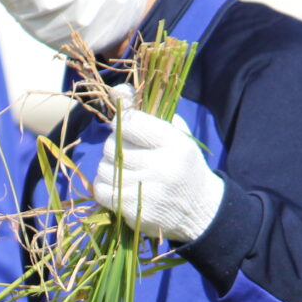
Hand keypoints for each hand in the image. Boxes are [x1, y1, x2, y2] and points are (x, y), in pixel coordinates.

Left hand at [91, 84, 224, 242]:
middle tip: (126, 152)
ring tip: (124, 170)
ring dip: (108, 167)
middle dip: (114, 146)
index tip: (126, 128)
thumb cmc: (182, 164)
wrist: (199, 210)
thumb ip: (145, 111)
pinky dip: (104, 187)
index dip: (122, 123)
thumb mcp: (173, 134)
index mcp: (175, 143)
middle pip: (113, 146)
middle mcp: (163, 167)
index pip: (130, 122)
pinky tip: (119, 186)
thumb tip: (117, 90)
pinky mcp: (136, 212)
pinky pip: (101, 191)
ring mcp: (148, 192)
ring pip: (104, 168)